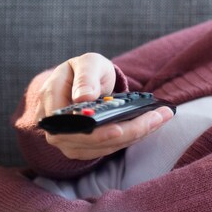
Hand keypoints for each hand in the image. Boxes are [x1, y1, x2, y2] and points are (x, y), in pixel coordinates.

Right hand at [24, 53, 173, 159]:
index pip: (71, 125)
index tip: (119, 129)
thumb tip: (83, 97)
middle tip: (157, 118)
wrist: (83, 82)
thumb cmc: (84, 70)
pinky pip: (110, 147)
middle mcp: (55, 129)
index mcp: (51, 103)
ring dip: (136, 134)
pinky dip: (133, 136)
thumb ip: (85, 76)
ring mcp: (69, 142)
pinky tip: (151, 124)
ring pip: (105, 146)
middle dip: (128, 131)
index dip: (95, 132)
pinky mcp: (85, 148)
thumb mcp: (86, 63)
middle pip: (92, 140)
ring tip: (161, 117)